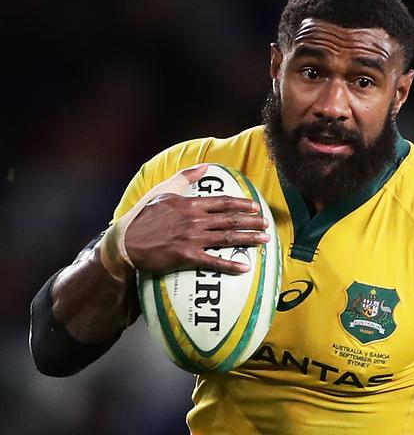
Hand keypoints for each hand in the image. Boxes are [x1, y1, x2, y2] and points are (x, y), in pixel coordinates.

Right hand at [100, 165, 269, 279]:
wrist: (126, 242)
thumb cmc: (144, 217)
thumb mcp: (163, 191)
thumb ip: (184, 177)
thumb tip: (204, 167)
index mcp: (190, 204)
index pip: (223, 202)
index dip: (242, 204)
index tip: (256, 207)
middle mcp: (195, 220)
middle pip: (230, 220)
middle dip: (252, 222)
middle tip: (267, 224)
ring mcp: (192, 238)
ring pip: (227, 238)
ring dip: (249, 239)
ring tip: (265, 240)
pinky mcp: (187, 256)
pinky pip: (214, 261)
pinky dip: (231, 265)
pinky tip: (245, 267)